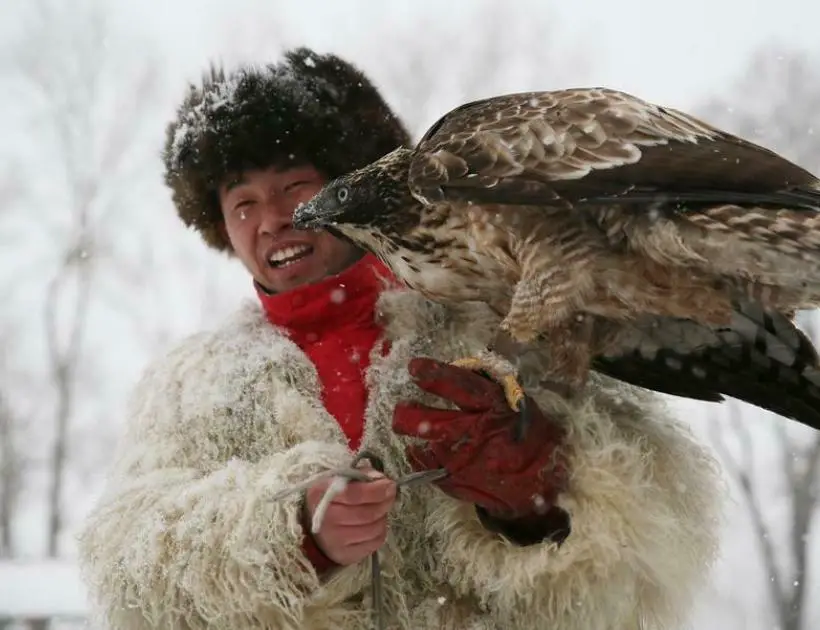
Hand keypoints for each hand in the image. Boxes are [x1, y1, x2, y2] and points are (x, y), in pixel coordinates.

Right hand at [303, 465, 396, 565]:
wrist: (313, 525)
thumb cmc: (331, 497)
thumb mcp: (340, 478)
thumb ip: (362, 475)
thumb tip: (383, 481)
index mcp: (320, 494)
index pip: (354, 494)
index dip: (376, 490)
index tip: (390, 485)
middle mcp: (325, 520)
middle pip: (367, 514)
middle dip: (384, 503)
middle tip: (390, 496)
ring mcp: (334, 540)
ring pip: (373, 529)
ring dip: (382, 517)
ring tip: (379, 510)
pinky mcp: (345, 555)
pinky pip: (374, 543)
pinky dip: (380, 531)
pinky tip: (374, 524)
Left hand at [392, 357, 568, 520]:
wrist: (542, 481)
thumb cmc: (530, 436)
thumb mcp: (516, 405)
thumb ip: (487, 393)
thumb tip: (457, 376)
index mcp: (492, 407)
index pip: (459, 386)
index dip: (435, 375)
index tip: (414, 368)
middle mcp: (473, 431)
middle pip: (429, 419)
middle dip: (408, 413)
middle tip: (400, 408)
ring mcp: (461, 458)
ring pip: (423, 443)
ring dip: (412, 434)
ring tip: (403, 425)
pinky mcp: (455, 479)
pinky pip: (425, 466)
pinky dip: (418, 456)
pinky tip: (415, 449)